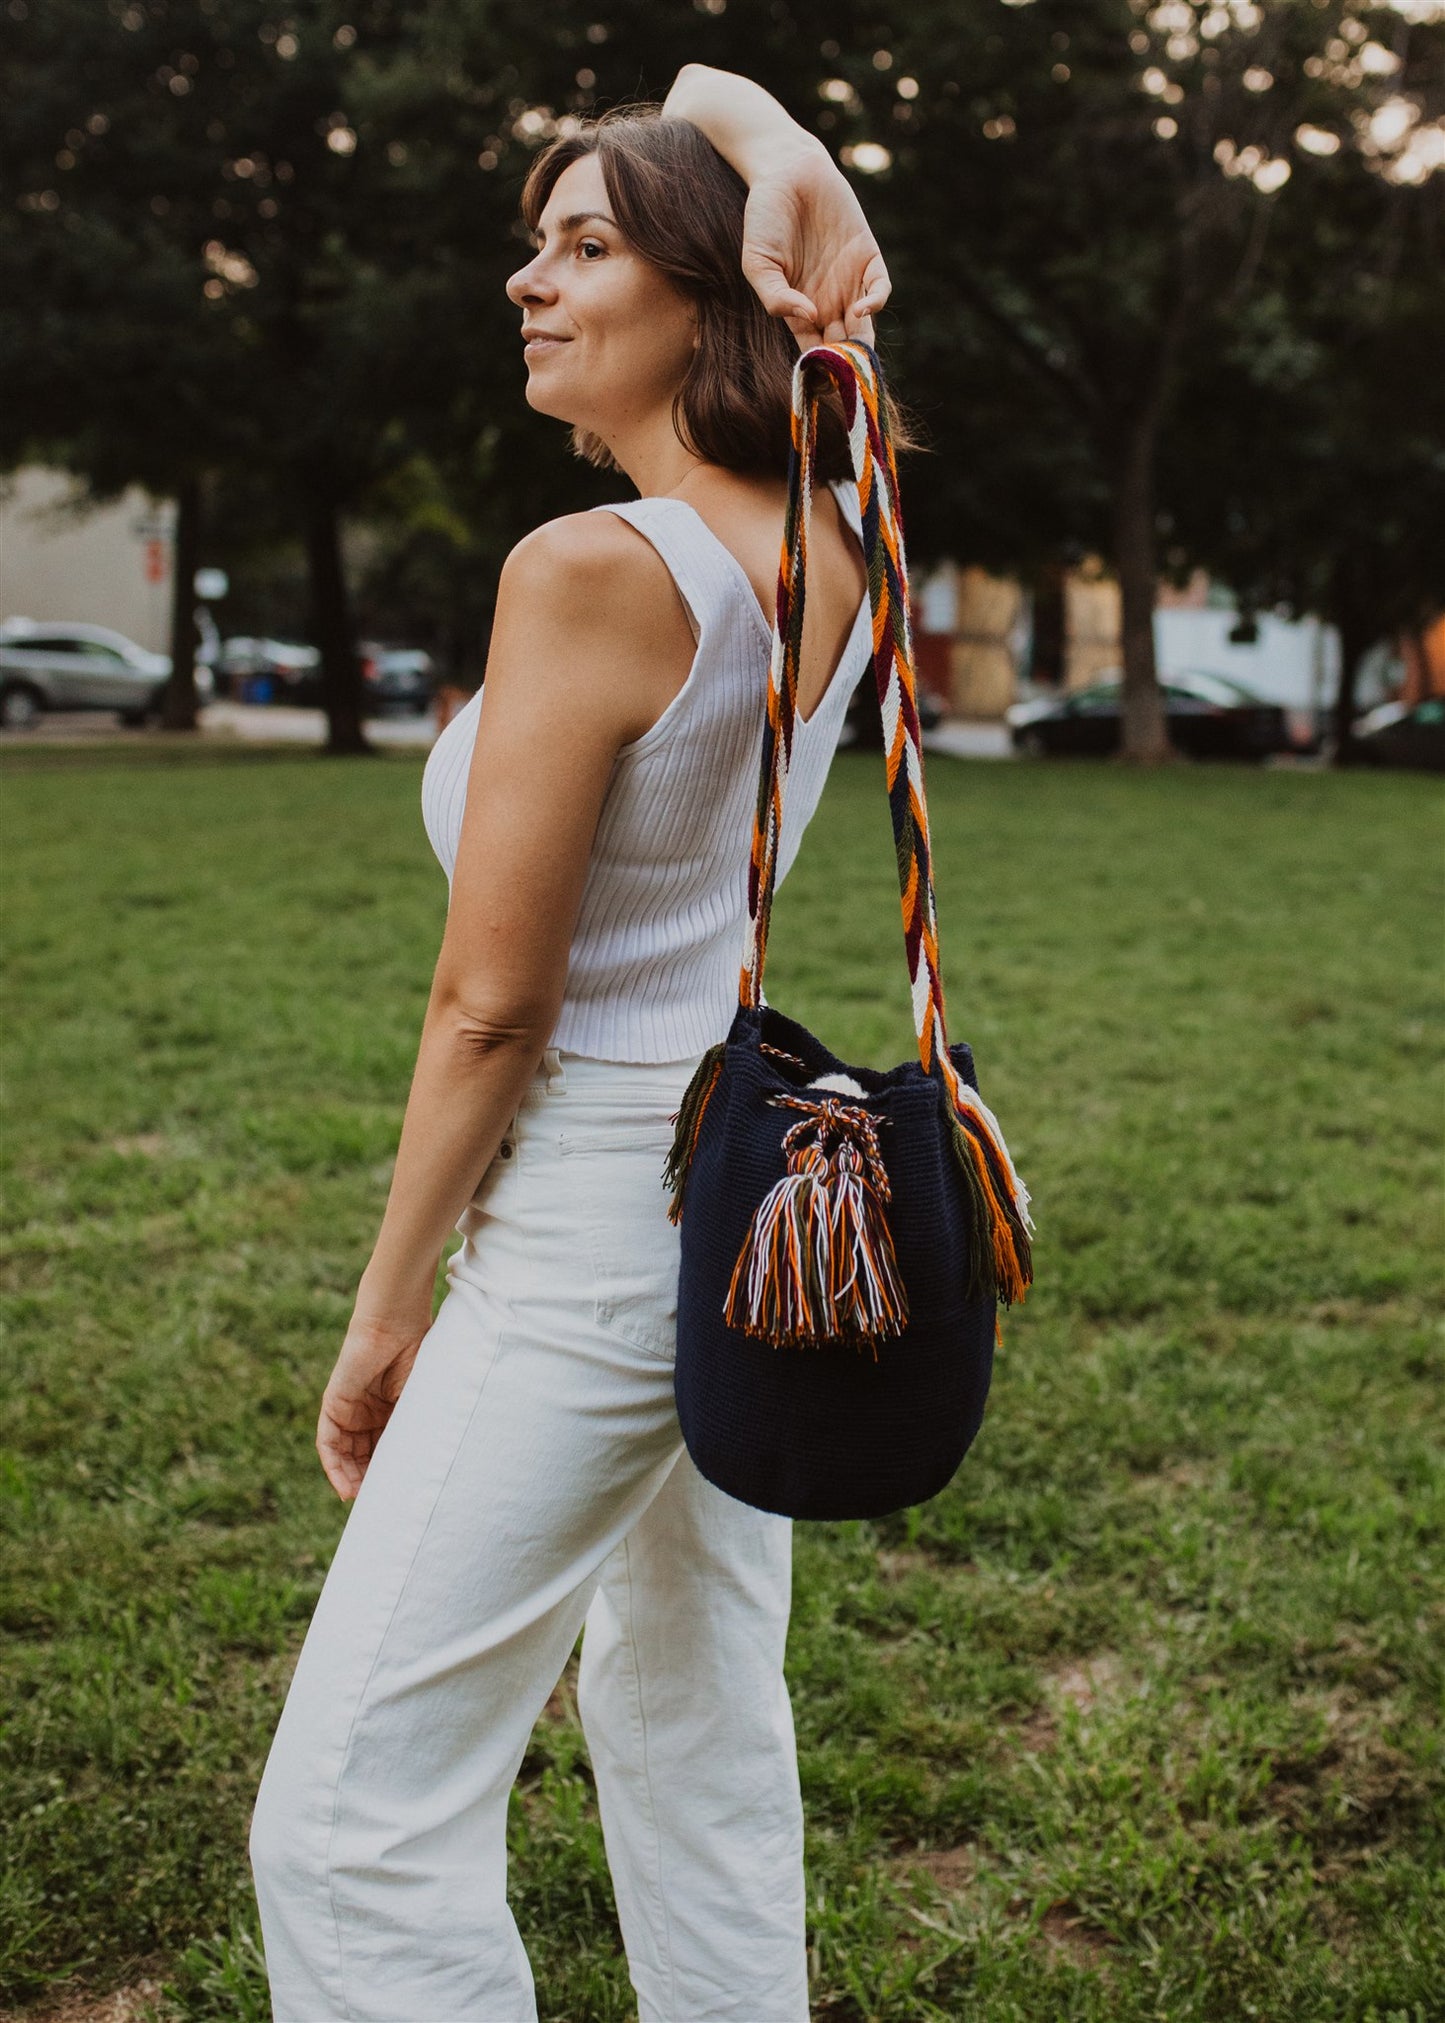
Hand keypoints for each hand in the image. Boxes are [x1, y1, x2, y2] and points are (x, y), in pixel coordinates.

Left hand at [316, 1301, 432, 1500]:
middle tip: (377, 1506)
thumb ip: (415, 1430)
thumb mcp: (419, 1402)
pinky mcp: (332, 1405)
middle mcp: (369, 1413)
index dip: (388, 1474)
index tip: (396, 1498)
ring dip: (350, 1479)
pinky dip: (334, 1465)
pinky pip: (327, 1442)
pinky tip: (344, 1485)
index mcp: (392, 1411)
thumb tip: (425, 1472)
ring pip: (345, 1454)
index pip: (386, 1450)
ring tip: (361, 1500)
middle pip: (364, 1456)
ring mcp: (350, 1410)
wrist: (396, 1324)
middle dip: (368, 1481)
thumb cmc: (417, 1356)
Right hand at [739, 143, 891, 352]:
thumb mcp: (757, 262)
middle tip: (842, 373)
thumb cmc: (764, 217)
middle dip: (845, 363)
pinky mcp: (867, 255)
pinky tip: (859, 309)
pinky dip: (874, 303)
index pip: (815, 351)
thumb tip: (808, 319)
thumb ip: (775, 296)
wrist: (786, 170)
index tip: (818, 380)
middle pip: (843, 345)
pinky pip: (879, 288)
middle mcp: (827, 300)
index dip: (819, 369)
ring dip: (861, 342)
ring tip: (852, 350)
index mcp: (800, 309)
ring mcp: (849, 279)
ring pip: (864, 325)